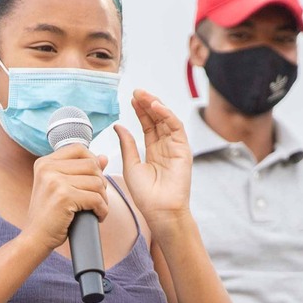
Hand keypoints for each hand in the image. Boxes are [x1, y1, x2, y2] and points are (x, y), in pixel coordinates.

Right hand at [25, 144, 109, 250]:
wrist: (35, 238)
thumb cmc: (49, 216)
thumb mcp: (61, 188)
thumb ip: (81, 170)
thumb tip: (104, 158)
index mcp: (45, 163)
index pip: (79, 149)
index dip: (93, 161)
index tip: (94, 179)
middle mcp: (48, 168)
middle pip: (91, 165)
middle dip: (100, 183)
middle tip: (96, 198)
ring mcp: (55, 181)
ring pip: (97, 182)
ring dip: (103, 198)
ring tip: (96, 209)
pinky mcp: (64, 197)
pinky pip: (96, 199)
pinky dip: (102, 210)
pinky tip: (97, 216)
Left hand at [115, 90, 191, 222]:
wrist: (159, 211)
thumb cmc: (145, 195)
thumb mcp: (130, 165)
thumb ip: (127, 144)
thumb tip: (119, 126)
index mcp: (154, 151)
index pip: (148, 125)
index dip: (140, 111)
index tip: (130, 99)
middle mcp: (166, 147)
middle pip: (158, 119)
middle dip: (147, 104)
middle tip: (136, 92)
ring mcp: (176, 147)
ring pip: (167, 120)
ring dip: (156, 105)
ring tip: (144, 95)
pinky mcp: (184, 150)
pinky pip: (176, 127)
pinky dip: (167, 114)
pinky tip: (156, 106)